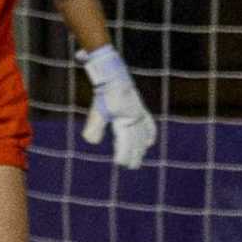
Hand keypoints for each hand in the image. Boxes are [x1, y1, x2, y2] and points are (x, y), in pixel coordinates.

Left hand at [78, 45, 157, 169]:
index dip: (124, 154)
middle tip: (131, 166)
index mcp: (126, 120)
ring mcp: (140, 113)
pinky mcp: (140, 108)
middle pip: (137, 141)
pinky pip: (149, 124)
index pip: (126, 142)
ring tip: (140, 157)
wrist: (114, 75)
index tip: (120, 163)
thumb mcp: (97, 111)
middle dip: (135, 155)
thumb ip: (94, 128)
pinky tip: (150, 142)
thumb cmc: (104, 94)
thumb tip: (91, 142)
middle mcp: (136, 118)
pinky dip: (150, 134)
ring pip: (143, 135)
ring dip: (141, 148)